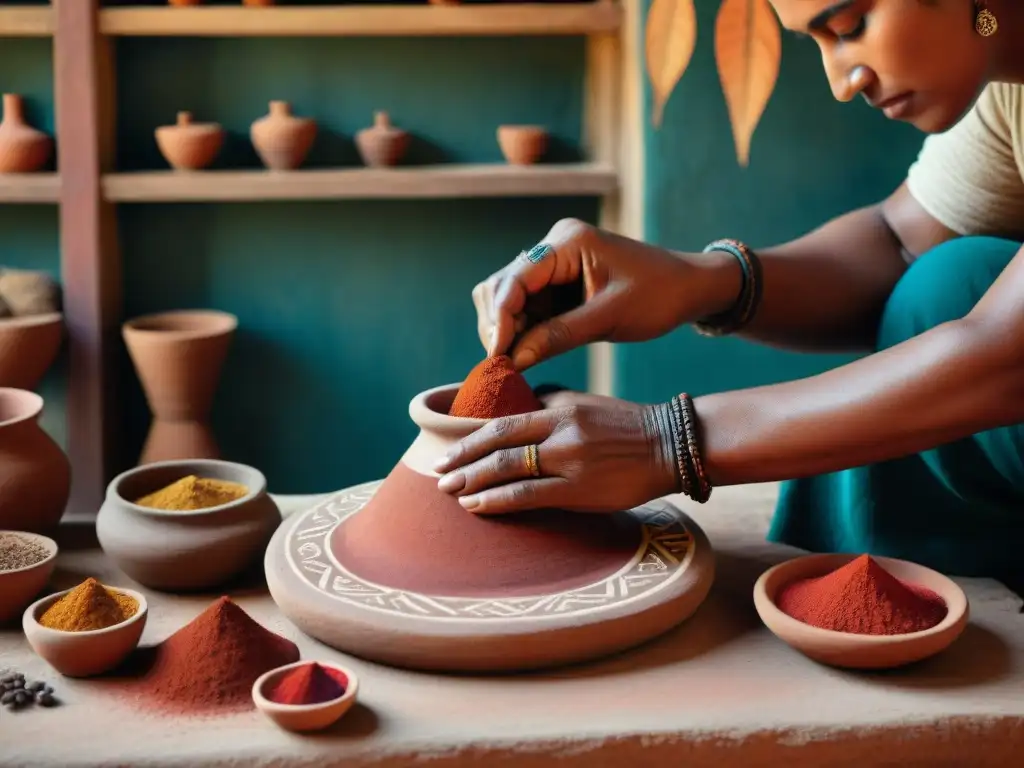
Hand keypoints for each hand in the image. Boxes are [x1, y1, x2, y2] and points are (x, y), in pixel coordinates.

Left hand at [432, 395, 678, 514]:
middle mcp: (560, 431)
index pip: (502, 422)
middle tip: (438, 475)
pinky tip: (477, 506)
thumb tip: (514, 417)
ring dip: (472, 481)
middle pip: (497, 444)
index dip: (469, 439)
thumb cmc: (627, 429)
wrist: (671, 445)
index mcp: (560, 409)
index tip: (447, 451)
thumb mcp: (585, 406)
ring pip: (507, 469)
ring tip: (449, 492)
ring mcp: (569, 460)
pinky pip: (528, 496)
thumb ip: (550, 410)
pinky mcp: (579, 489)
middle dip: (462, 461)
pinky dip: (497, 500)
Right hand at [472, 218, 739, 369]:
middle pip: (500, 286)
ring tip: (514, 364)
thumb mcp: (610, 318)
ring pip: (507, 298)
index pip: (514, 280)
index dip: (501, 321)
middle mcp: (552, 247)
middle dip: (498, 325)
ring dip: (506, 330)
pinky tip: (525, 355)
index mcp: (566, 242)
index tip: (498, 358)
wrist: (690, 287)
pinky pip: (526, 307)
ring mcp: (553, 265)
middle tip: (503, 366)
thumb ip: (559, 336)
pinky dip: (521, 331)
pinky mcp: (557, 284)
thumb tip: (513, 360)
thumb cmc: (659, 295)